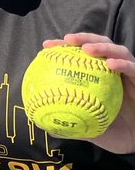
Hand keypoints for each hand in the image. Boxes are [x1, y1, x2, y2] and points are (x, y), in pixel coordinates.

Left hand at [44, 32, 134, 153]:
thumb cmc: (113, 132)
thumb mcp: (89, 129)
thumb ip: (70, 125)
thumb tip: (43, 126)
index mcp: (99, 76)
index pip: (82, 55)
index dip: (65, 47)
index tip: (47, 46)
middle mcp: (115, 71)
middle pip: (100, 44)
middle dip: (84, 37)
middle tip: (67, 39)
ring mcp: (130, 73)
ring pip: (119, 51)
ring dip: (102, 46)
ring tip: (87, 49)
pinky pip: (134, 68)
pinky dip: (122, 64)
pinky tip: (110, 64)